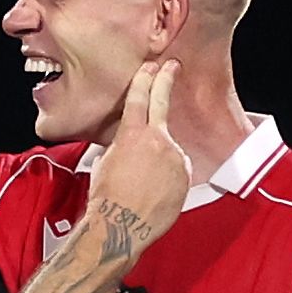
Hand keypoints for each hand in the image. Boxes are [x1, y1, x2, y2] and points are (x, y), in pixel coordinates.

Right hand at [88, 61, 192, 249]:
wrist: (122, 226)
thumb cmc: (106, 198)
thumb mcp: (105, 162)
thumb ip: (122, 146)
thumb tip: (130, 143)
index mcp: (132, 135)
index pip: (140, 98)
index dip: (145, 79)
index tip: (151, 66)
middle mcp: (158, 140)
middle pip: (162, 106)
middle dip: (166, 82)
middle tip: (172, 66)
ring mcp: (175, 157)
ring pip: (168, 149)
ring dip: (159, 159)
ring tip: (142, 182)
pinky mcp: (186, 175)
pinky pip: (176, 169)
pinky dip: (167, 176)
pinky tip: (154, 191)